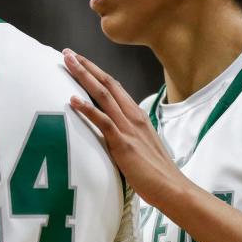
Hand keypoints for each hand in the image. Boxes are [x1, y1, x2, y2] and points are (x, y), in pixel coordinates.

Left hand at [62, 49, 187, 208]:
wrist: (173, 188)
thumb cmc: (157, 172)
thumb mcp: (141, 146)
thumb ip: (128, 135)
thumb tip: (112, 133)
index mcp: (137, 115)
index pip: (114, 86)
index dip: (97, 71)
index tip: (81, 60)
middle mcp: (133, 116)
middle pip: (107, 83)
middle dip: (86, 66)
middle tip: (67, 53)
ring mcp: (128, 129)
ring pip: (103, 95)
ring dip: (83, 77)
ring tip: (68, 63)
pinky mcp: (123, 144)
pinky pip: (103, 122)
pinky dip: (87, 109)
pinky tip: (72, 100)